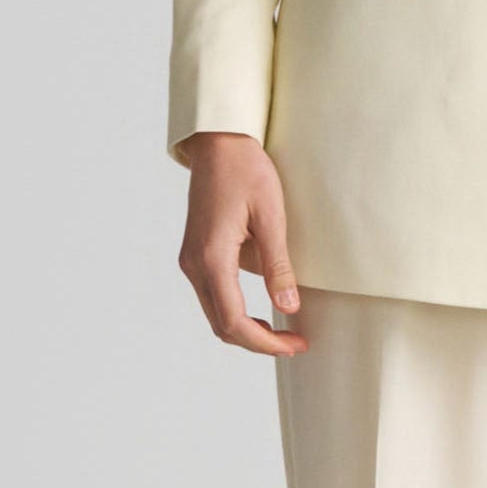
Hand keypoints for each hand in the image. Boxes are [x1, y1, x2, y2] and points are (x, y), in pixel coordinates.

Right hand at [176, 132, 307, 356]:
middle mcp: (194, 264)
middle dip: (258, 341)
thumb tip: (290, 307)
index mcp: (212, 257)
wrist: (218, 143)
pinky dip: (236, 310)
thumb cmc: (246, 170)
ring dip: (247, 329)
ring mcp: (191, 260)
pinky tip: (263, 308)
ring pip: (215, 314)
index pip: (235, 321)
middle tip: (295, 343)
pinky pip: (213, 296)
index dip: (266, 342)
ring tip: (283, 331)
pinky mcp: (195, 255)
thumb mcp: (271, 215)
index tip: (296, 344)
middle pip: (222, 325)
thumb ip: (278, 265)